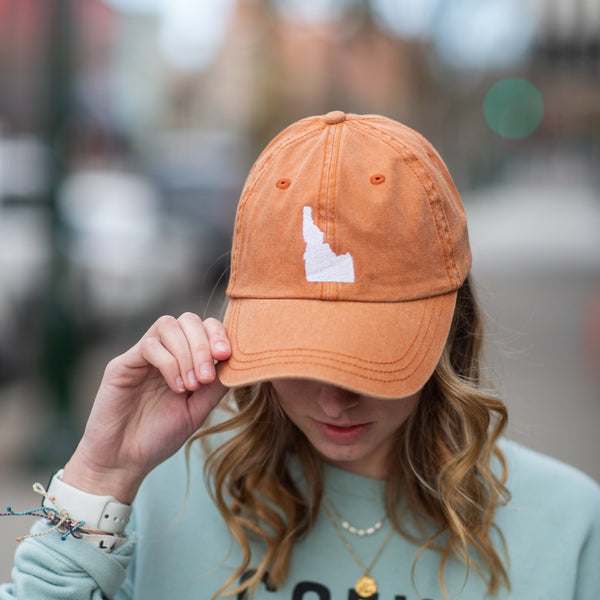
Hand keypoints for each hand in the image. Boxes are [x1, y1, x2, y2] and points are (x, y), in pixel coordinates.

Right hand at [62, 313, 230, 502]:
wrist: (123, 460)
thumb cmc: (160, 436)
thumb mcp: (198, 410)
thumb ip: (216, 386)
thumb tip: (237, 362)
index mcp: (184, 358)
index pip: (205, 326)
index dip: (219, 334)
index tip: (226, 356)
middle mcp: (164, 351)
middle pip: (188, 319)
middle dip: (204, 343)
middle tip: (207, 375)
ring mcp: (142, 356)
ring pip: (168, 325)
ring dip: (187, 352)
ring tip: (192, 385)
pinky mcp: (122, 364)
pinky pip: (149, 345)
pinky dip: (169, 363)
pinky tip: (176, 388)